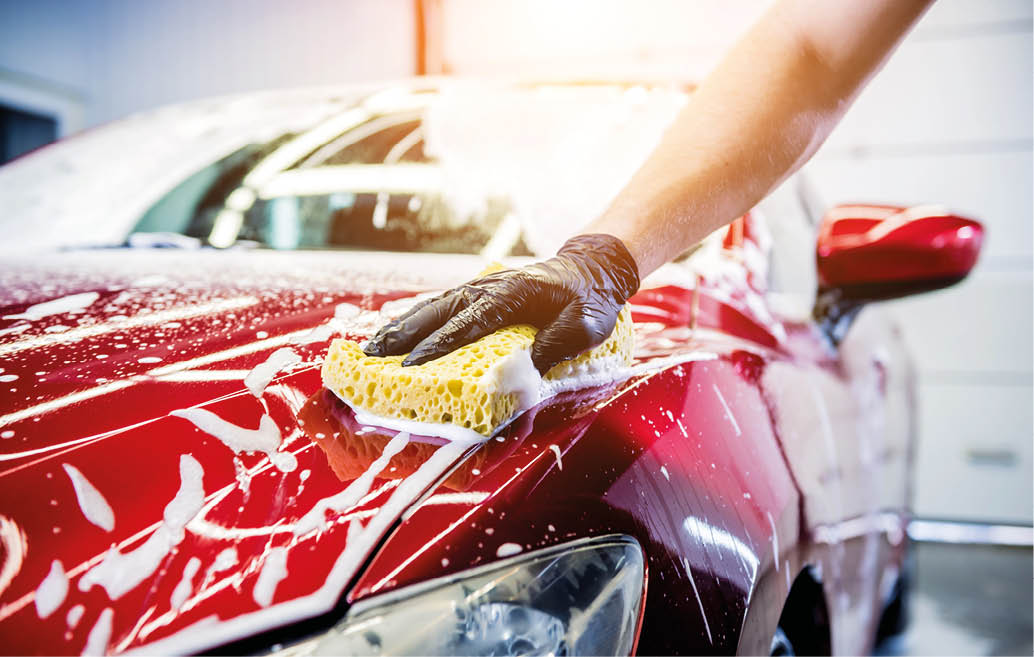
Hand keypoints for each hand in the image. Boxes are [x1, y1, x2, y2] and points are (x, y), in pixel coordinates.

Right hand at [363, 234, 639, 372]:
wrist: (592, 270)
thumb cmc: (589, 301)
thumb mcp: (586, 325)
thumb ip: (558, 343)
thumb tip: (526, 367)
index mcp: (512, 296)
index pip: (468, 324)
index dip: (438, 345)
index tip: (412, 365)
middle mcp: (488, 288)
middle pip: (438, 312)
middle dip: (403, 335)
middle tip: (372, 357)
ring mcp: (481, 288)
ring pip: (433, 307)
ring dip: (402, 327)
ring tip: (372, 350)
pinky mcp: (480, 294)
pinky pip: (442, 307)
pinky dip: (416, 321)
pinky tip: (398, 336)